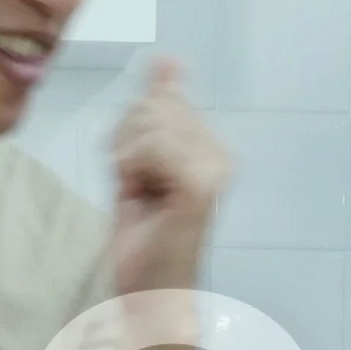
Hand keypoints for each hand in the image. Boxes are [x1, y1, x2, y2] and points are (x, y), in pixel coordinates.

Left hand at [105, 57, 230, 297]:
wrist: (150, 290)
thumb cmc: (146, 235)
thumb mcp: (140, 157)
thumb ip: (156, 106)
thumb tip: (167, 58)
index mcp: (212, 143)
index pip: (158, 97)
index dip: (131, 130)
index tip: (139, 172)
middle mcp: (222, 152)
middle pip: (151, 105)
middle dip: (128, 143)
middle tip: (139, 186)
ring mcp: (216, 167)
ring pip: (148, 123)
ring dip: (128, 159)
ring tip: (142, 194)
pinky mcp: (202, 183)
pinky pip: (151, 145)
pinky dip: (134, 169)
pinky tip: (144, 197)